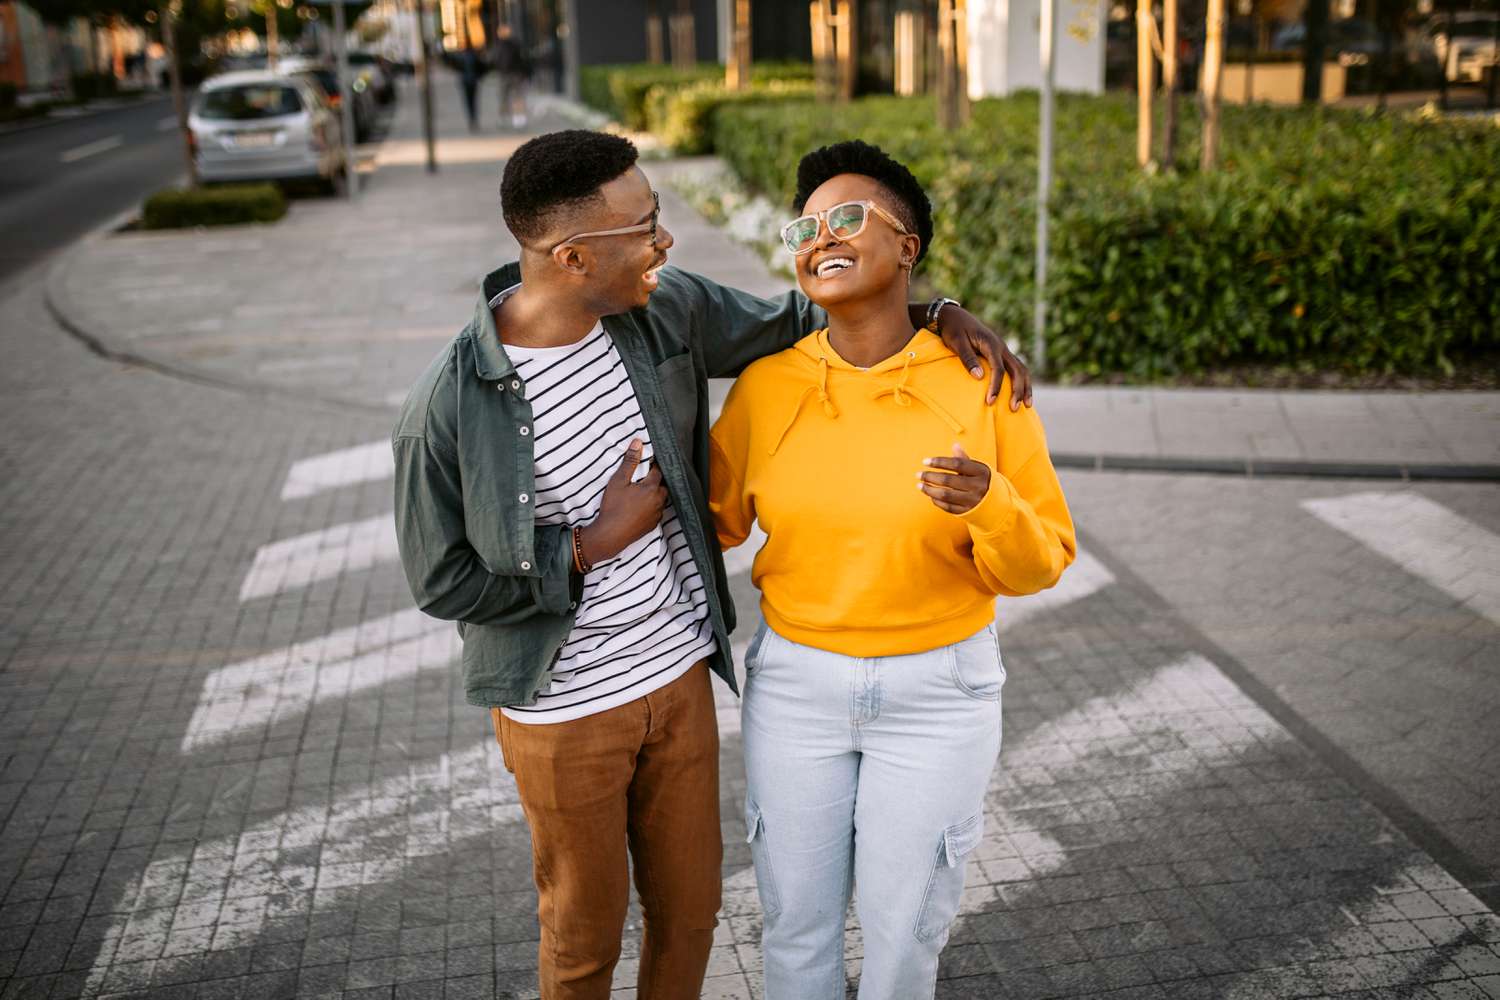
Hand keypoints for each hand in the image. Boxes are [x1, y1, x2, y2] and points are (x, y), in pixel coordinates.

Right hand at [580, 439, 665, 564]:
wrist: (610, 535)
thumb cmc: (613, 507)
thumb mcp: (618, 481)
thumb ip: (630, 462)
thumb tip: (638, 443)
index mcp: (652, 488)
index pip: (658, 472)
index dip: (652, 466)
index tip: (647, 464)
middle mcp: (658, 501)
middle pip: (662, 486)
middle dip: (656, 480)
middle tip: (644, 477)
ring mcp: (657, 514)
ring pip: (661, 499)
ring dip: (655, 494)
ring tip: (643, 491)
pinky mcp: (653, 525)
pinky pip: (657, 512)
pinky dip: (652, 507)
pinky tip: (642, 506)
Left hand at [918, 444, 991, 514]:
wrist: (996, 503)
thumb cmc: (981, 480)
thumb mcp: (977, 468)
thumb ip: (964, 459)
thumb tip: (955, 445)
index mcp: (980, 471)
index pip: (957, 464)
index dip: (940, 462)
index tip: (925, 461)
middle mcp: (978, 486)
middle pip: (949, 480)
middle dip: (930, 477)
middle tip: (918, 474)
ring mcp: (973, 500)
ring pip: (946, 495)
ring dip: (929, 490)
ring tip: (919, 485)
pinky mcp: (967, 512)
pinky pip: (948, 506)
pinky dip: (937, 500)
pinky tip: (930, 495)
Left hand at [933, 305, 1033, 410]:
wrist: (954, 316)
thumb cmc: (953, 330)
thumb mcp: (957, 342)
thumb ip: (968, 359)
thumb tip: (980, 377)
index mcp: (991, 344)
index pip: (999, 368)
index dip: (996, 386)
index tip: (990, 402)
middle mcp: (1001, 347)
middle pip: (1018, 370)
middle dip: (1018, 390)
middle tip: (1014, 408)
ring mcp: (1003, 350)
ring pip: (1021, 369)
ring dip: (1025, 387)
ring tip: (1027, 405)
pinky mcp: (1001, 353)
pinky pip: (1016, 368)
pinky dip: (1022, 381)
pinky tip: (1020, 394)